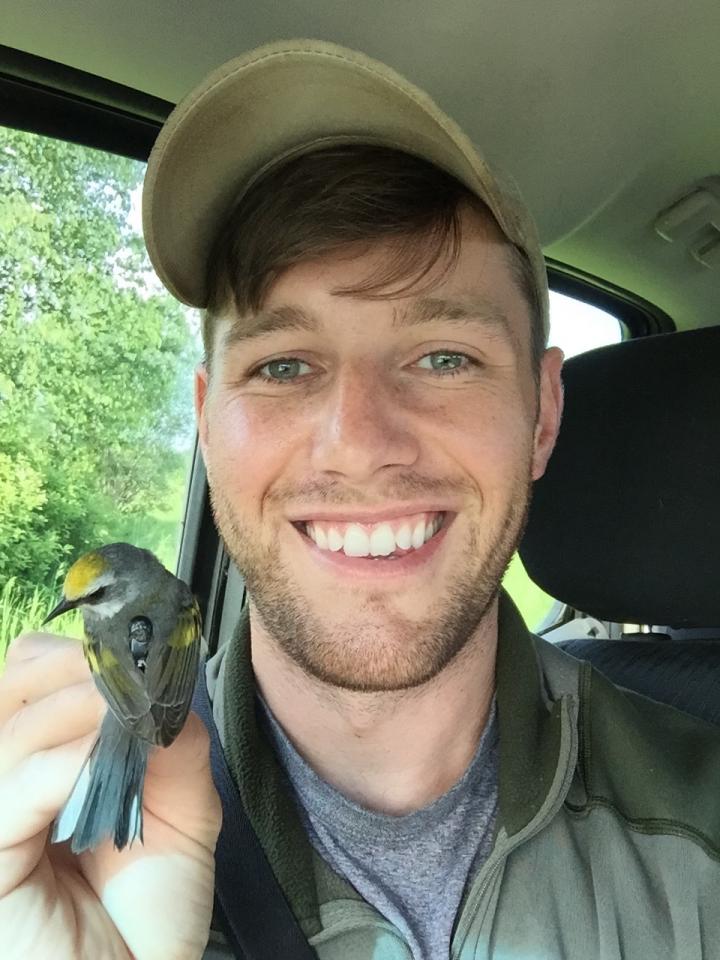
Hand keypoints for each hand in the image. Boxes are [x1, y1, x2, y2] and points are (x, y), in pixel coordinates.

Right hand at [0, 632, 221, 959]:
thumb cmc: (154, 903)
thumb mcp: (183, 806)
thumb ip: (175, 743)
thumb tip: (164, 689)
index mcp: (44, 759)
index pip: (29, 676)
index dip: (75, 655)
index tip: (133, 651)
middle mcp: (10, 781)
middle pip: (11, 688)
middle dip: (73, 668)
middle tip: (128, 676)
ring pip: (11, 731)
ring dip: (76, 706)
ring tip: (126, 708)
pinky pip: (11, 793)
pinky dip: (60, 763)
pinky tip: (98, 757)